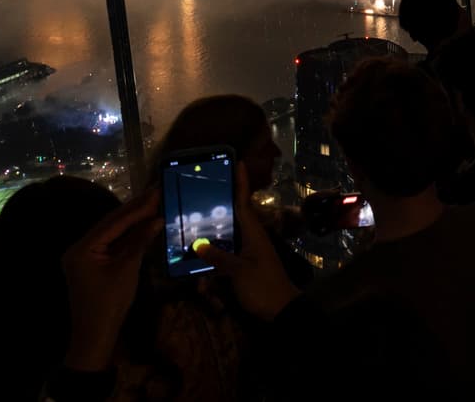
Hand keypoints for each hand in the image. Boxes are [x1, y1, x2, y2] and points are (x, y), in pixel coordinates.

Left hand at [62, 190, 160, 371]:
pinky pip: (112, 244)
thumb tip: (157, 219)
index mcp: (82, 248)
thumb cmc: (109, 303)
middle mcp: (80, 247)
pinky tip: (144, 224)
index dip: (137, 208)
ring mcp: (86, 256)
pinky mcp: (94, 264)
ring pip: (112, 232)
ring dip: (133, 220)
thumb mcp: (126, 269)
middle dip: (135, 209)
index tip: (155, 192)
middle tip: (156, 192)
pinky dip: (129, 235)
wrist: (95, 335)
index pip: (113, 222)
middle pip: (111, 224)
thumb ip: (139, 241)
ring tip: (153, 203)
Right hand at [197, 163, 297, 320]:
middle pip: (229, 220)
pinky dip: (212, 267)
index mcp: (253, 233)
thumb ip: (219, 258)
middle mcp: (250, 239)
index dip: (241, 183)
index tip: (237, 162)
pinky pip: (223, 261)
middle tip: (194, 204)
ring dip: (209, 251)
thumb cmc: (263, 287)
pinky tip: (201, 279)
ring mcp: (246, 254)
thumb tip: (198, 244)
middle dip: (213, 215)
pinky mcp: (242, 268)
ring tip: (193, 250)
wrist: (281, 312)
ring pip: (222, 244)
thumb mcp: (239, 272)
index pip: (244, 202)